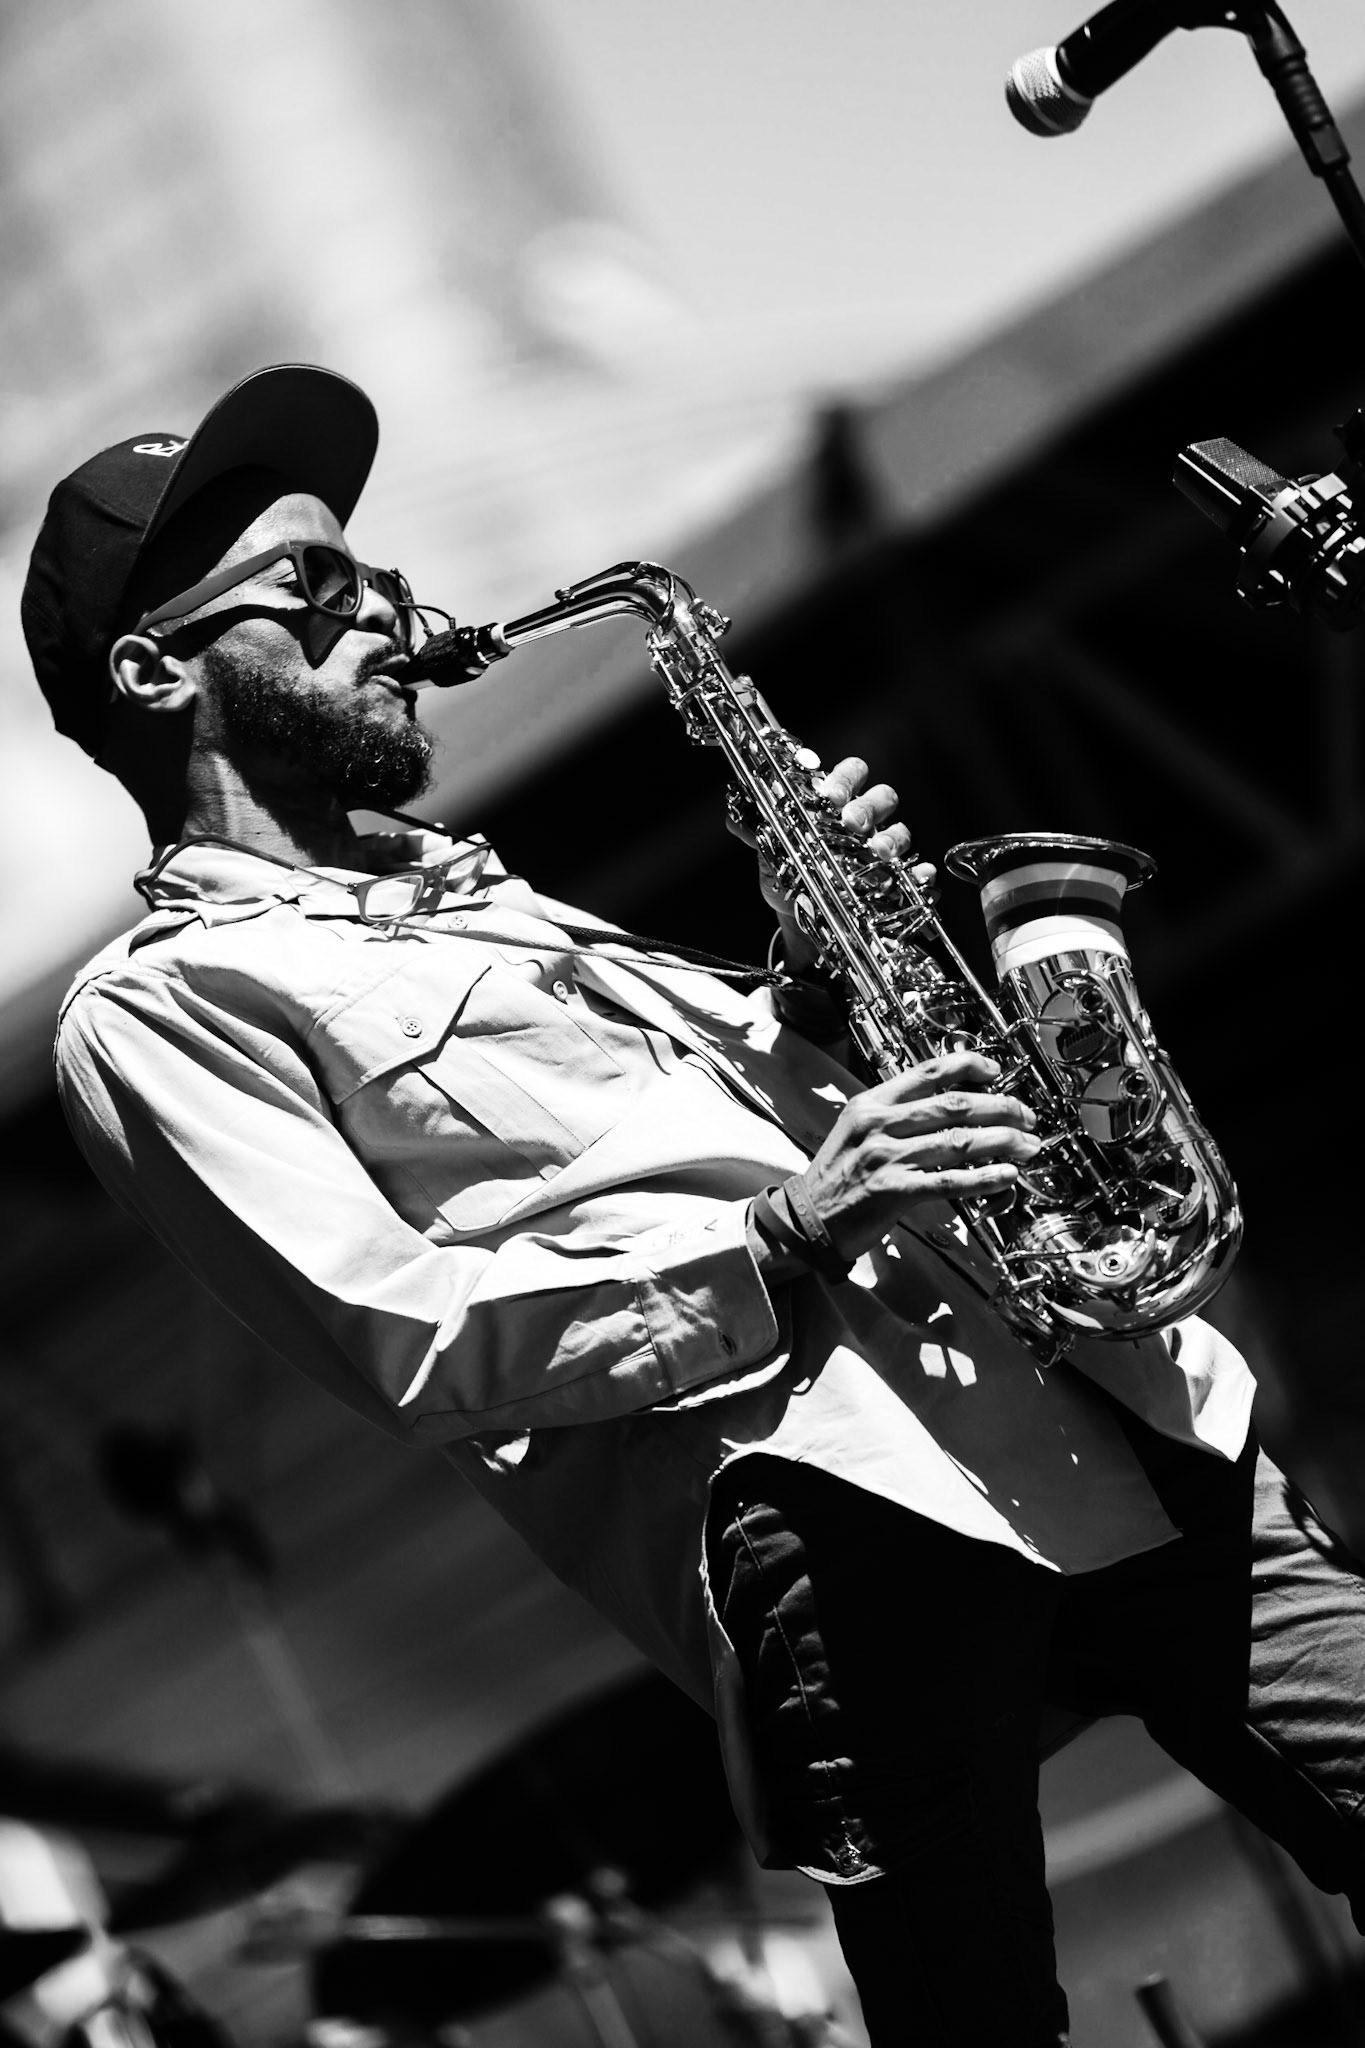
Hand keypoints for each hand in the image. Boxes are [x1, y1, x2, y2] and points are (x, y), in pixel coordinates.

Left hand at [731, 754, 934, 973]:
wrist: (798, 918)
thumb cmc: (789, 873)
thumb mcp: (770, 853)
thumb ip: (756, 831)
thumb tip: (735, 813)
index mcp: (835, 805)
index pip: (850, 774)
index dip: (844, 779)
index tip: (830, 796)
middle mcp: (863, 822)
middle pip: (882, 796)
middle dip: (869, 807)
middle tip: (852, 823)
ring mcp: (882, 850)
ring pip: (902, 831)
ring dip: (893, 839)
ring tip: (878, 854)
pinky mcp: (896, 880)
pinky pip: (916, 875)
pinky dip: (919, 876)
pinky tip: (916, 881)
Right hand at [795, 1051, 1040, 1260]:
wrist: (807, 1219)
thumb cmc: (835, 1176)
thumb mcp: (857, 1129)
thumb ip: (896, 1114)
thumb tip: (948, 1104)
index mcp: (872, 1103)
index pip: (927, 1072)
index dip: (968, 1066)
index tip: (995, 1070)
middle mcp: (880, 1125)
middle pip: (954, 1105)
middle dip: (1001, 1108)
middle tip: (1026, 1116)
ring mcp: (886, 1157)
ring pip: (959, 1141)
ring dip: (1002, 1142)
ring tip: (1028, 1145)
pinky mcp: (893, 1191)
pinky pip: (949, 1180)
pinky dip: (984, 1177)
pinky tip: (1006, 1174)